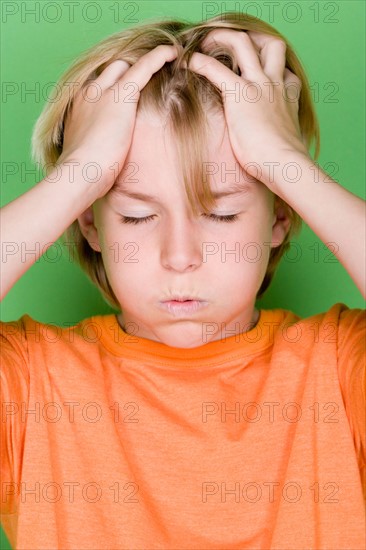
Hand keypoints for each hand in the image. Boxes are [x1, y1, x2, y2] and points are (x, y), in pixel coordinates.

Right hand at [58, 45, 177, 198]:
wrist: (79, 173)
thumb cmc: (83, 174)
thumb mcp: (86, 156)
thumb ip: (96, 148)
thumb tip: (105, 165)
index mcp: (78, 107)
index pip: (99, 86)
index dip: (114, 87)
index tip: (127, 96)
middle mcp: (88, 93)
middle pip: (111, 70)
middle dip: (128, 74)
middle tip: (147, 81)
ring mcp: (103, 92)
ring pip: (124, 66)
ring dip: (143, 64)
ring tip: (165, 62)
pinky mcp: (121, 95)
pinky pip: (144, 67)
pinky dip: (158, 58)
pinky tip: (173, 54)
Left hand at [184, 29, 309, 190]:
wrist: (284, 164)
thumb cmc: (283, 162)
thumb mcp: (286, 141)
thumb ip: (278, 133)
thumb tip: (269, 146)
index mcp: (288, 96)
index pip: (285, 71)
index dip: (272, 68)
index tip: (256, 76)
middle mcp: (275, 84)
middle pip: (270, 44)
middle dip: (250, 39)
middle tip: (230, 47)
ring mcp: (259, 85)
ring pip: (242, 42)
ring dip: (222, 39)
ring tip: (206, 45)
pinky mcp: (240, 94)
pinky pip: (214, 68)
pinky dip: (198, 62)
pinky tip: (186, 63)